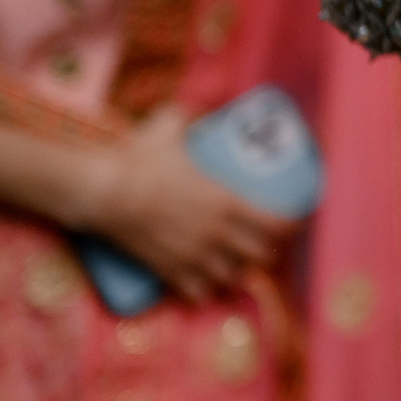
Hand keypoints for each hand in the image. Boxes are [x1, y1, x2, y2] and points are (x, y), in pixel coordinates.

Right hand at [79, 107, 295, 301]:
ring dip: (239, 270)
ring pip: (232, 277)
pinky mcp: (169, 271)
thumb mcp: (170, 125)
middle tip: (266, 239)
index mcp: (226, 203)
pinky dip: (207, 290)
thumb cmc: (138, 158)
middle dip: (268, 249)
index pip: (276, 223)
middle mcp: (216, 235)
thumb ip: (192, 114)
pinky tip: (209, 284)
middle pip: (260, 255)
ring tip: (239, 261)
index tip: (299, 219)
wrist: (101, 193)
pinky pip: (199, 292)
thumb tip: (205, 107)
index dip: (294, 224)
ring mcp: (193, 256)